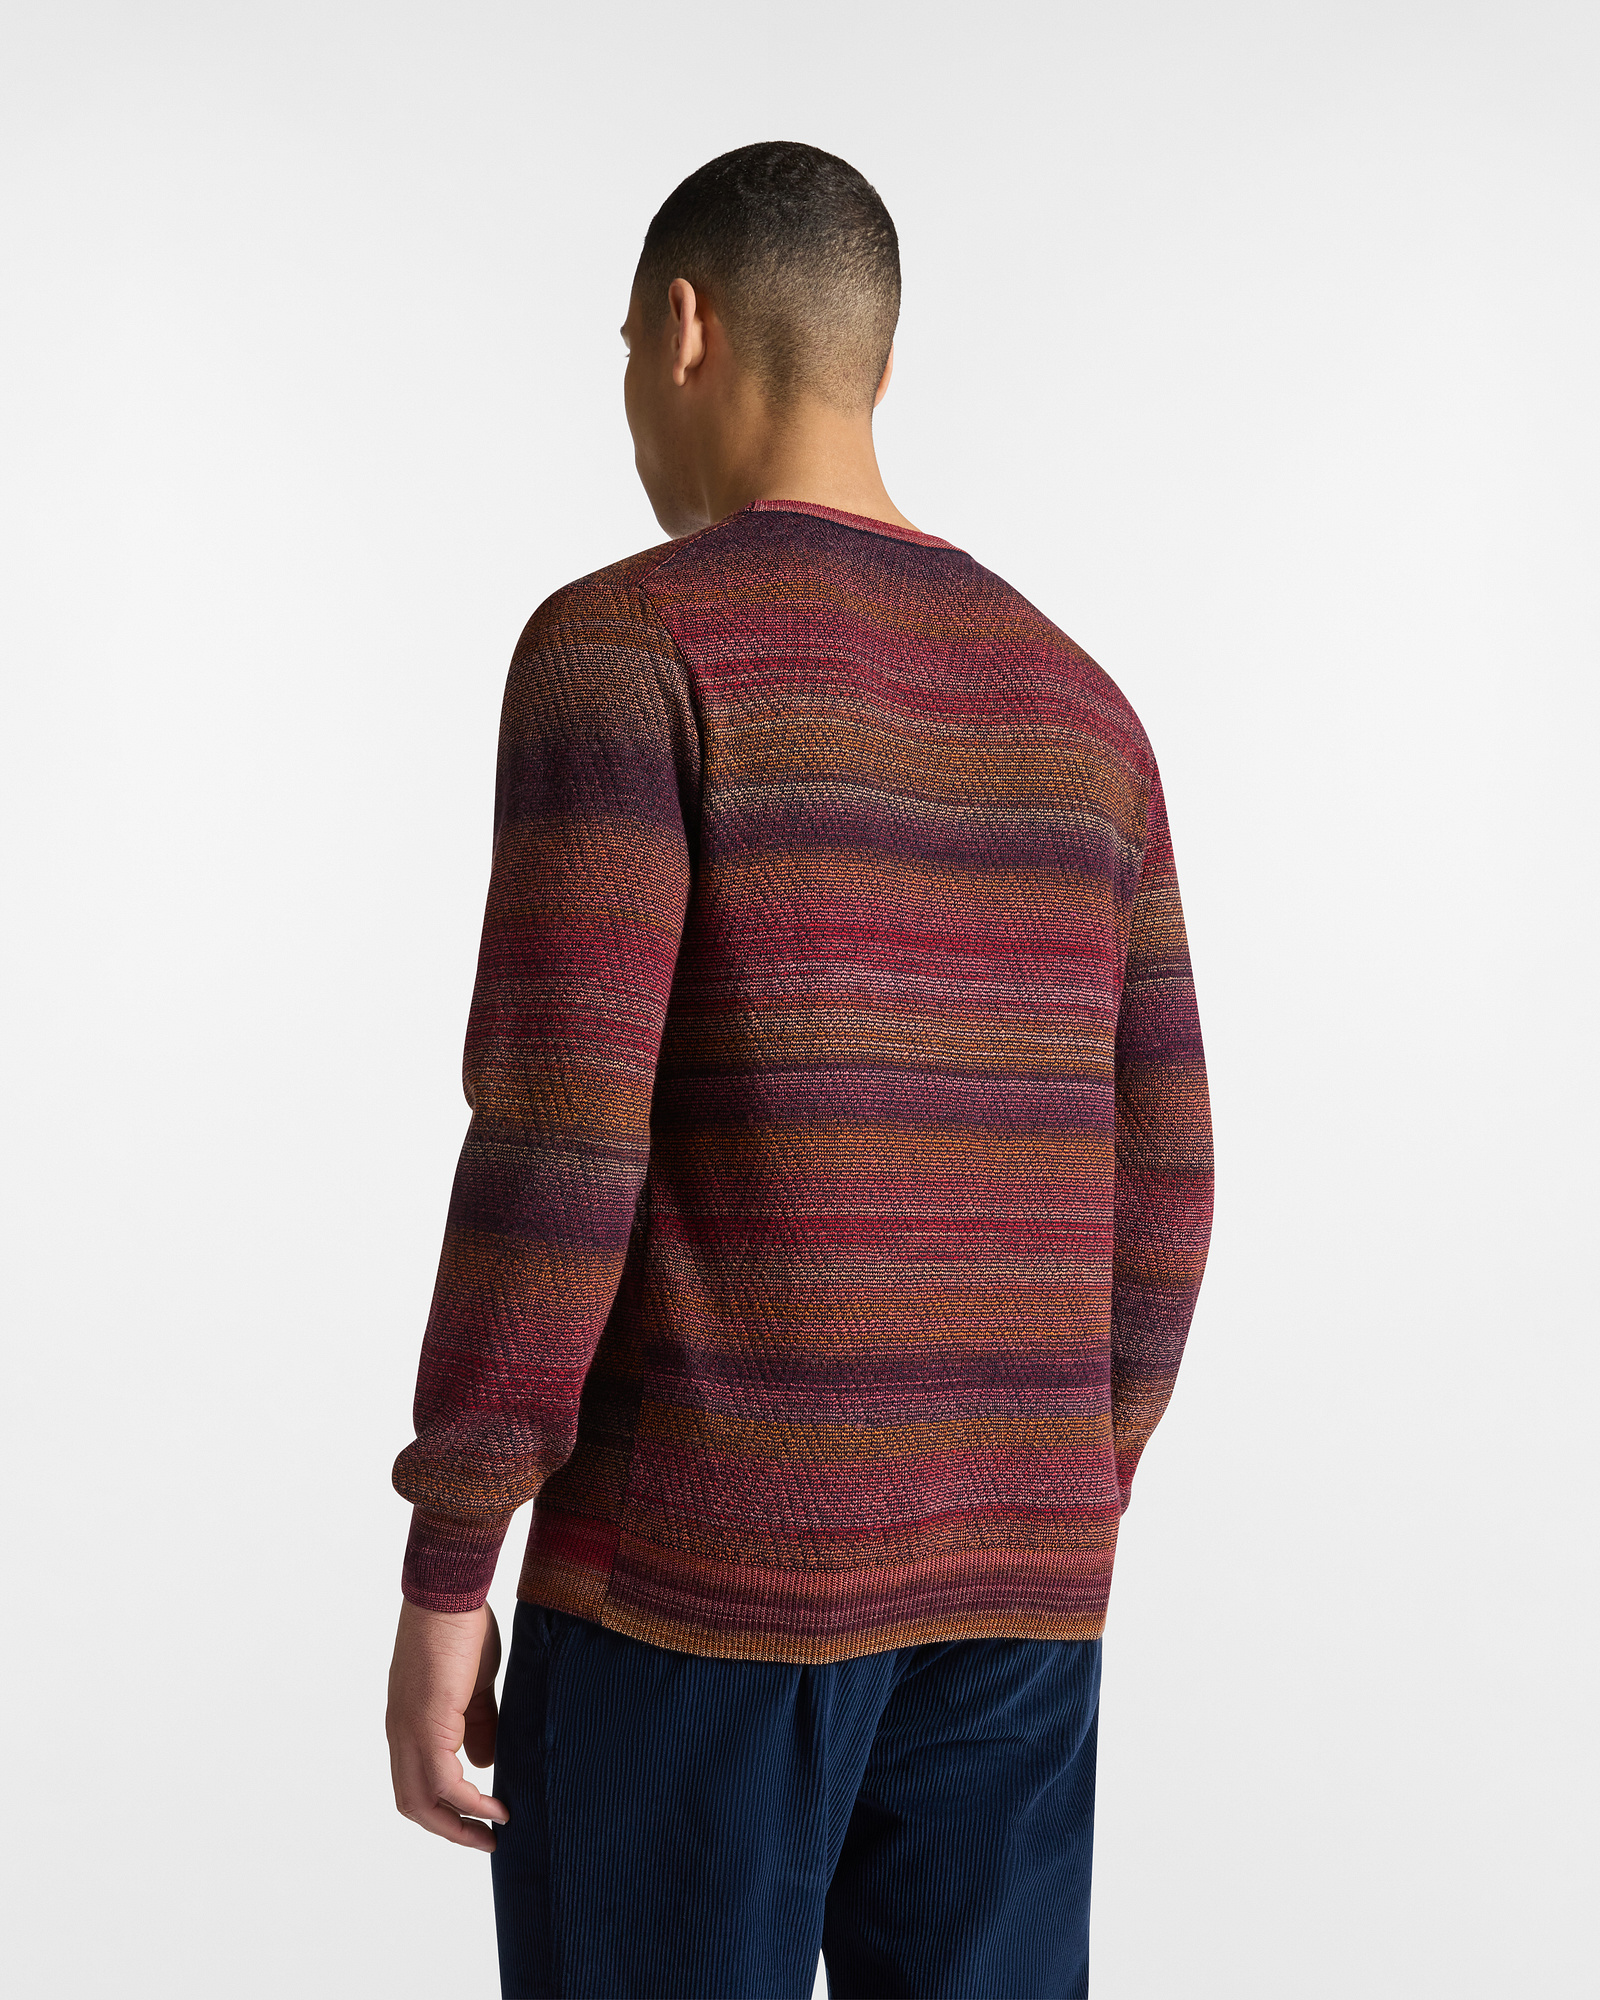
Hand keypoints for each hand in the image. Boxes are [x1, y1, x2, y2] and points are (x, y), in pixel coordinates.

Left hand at [386, 1598, 509, 1851]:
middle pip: (413, 1803)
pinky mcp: (426, 1724)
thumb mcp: (472, 1686)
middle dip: (449, 1829)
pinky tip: (496, 1806)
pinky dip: (468, 1802)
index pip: (416, 1782)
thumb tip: (482, 1763)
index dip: (442, 1808)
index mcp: (409, 1722)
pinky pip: (444, 1782)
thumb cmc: (461, 1628)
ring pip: (422, 1800)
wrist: (449, 1593)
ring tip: (494, 1832)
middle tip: (485, 1841)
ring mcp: (409, 1731)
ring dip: (458, 1824)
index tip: (477, 1820)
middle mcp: (401, 1733)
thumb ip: (476, 1724)